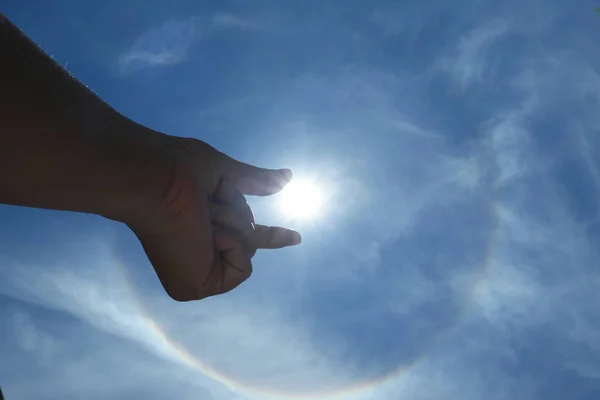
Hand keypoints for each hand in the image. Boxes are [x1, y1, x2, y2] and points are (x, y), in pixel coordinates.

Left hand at [127, 136, 300, 300]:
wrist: (157, 176)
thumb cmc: (179, 167)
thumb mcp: (226, 174)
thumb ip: (255, 181)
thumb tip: (288, 178)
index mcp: (198, 231)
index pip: (243, 235)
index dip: (271, 236)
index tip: (296, 237)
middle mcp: (194, 255)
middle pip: (252, 238)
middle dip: (236, 213)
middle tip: (204, 202)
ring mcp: (193, 273)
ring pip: (249, 249)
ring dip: (231, 223)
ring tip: (198, 213)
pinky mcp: (194, 287)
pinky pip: (244, 267)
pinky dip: (232, 242)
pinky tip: (204, 233)